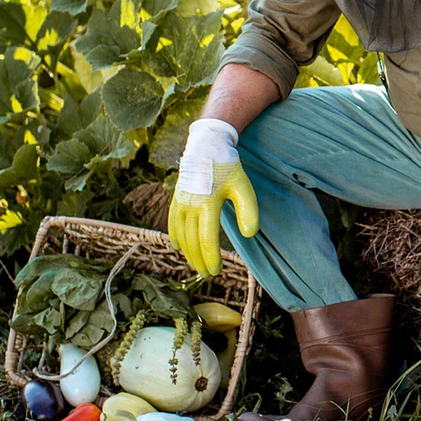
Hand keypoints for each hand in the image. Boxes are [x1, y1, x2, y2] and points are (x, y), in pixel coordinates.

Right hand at [168, 119, 259, 275]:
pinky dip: (174, 236)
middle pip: (192, 242)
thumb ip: (248, 210)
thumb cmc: (227, 168)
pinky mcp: (176, 198)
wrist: (207, 146)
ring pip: (181, 235)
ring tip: (196, 265)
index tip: (216, 271)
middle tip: (208, 274)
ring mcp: (180, 202)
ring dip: (187, 253)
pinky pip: (172, 222)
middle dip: (199, 261)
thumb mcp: (243, 187)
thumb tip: (249, 234)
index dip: (211, 258)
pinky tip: (178, 247)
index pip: (207, 239)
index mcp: (207, 203)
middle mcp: (190, 205)